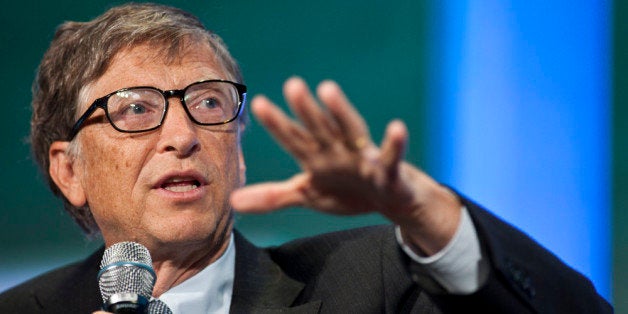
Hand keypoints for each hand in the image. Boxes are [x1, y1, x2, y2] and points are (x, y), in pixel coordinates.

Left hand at [230, 77, 460, 254]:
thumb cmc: (348, 191)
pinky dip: (394, 144)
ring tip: (328, 89)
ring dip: (340, 111)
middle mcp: (338, 150)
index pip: (293, 139)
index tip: (259, 103)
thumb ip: (273, 196)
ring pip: (351, 131)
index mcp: (316, 157)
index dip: (278, 124)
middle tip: (292, 85)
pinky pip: (390, 157)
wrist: (391, 200)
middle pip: (319, 128)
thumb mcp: (307, 195)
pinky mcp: (389, 170)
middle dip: (306, 110)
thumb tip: (232, 201)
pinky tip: (396, 128)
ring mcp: (363, 158)